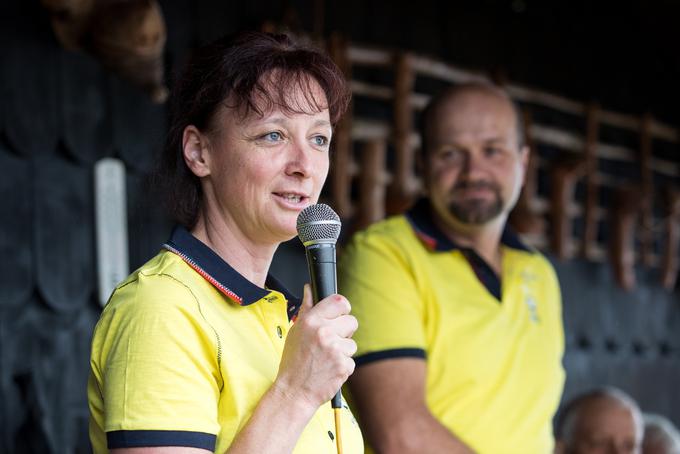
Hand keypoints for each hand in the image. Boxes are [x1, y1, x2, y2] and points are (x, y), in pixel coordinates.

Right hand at [273, 284, 357, 411]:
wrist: (293, 391)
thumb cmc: (293, 362)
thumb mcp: (295, 331)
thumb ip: (306, 309)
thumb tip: (309, 289)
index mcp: (311, 321)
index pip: (339, 301)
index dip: (343, 308)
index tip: (340, 314)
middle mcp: (324, 332)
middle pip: (352, 322)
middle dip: (345, 332)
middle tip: (331, 342)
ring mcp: (335, 349)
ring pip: (352, 343)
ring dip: (343, 351)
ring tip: (326, 359)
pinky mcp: (343, 366)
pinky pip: (351, 360)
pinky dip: (343, 366)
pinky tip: (329, 369)